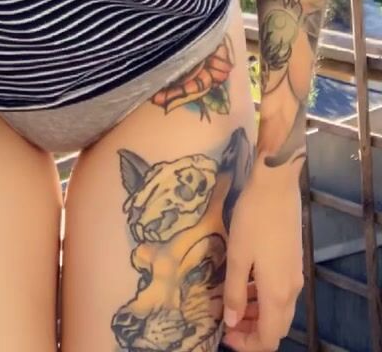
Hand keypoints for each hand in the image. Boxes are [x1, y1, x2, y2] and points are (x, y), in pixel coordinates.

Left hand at [221, 165, 303, 350]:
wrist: (277, 184)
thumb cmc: (253, 219)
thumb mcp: (238, 255)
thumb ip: (235, 292)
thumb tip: (232, 322)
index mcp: (277, 293)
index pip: (268, 338)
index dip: (247, 344)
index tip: (225, 336)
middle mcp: (291, 289)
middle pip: (276, 327)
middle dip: (252, 332)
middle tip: (228, 323)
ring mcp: (294, 274)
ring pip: (279, 309)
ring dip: (257, 314)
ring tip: (232, 304)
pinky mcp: (293, 260)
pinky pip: (280, 292)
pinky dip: (264, 297)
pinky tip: (247, 283)